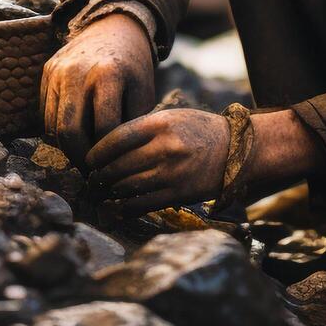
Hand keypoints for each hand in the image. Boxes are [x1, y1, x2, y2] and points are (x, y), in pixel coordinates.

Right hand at [40, 12, 154, 162]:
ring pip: (52, 125)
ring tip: (83, 158)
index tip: (114, 167)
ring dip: (66, 148)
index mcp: (108, 74)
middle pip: (70, 130)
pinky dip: (57, 131)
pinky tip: (74, 137)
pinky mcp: (47, 71)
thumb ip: (131, 126)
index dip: (109, 154)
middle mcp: (77, 71)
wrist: (115, 27)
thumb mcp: (143, 93)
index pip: (103, 128)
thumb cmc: (134, 67)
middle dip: (81, 158)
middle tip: (92, 172)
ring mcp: (58, 70)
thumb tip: (117, 163)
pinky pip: (45, 113)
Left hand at [86, 108, 229, 214]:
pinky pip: (143, 204)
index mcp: (159, 124)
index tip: (89, 160)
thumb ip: (142, 128)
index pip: (116, 138)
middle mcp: (164, 148)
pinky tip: (117, 208)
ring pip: (127, 186)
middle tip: (92, 180)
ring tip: (101, 193)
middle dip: (100, 175)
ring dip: (110, 192)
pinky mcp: (179, 193)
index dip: (97, 152)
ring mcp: (171, 173)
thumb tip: (107, 147)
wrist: (236, 150)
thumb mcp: (171, 117)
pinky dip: (125, 208)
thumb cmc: (198, 130)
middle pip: (118, 165)